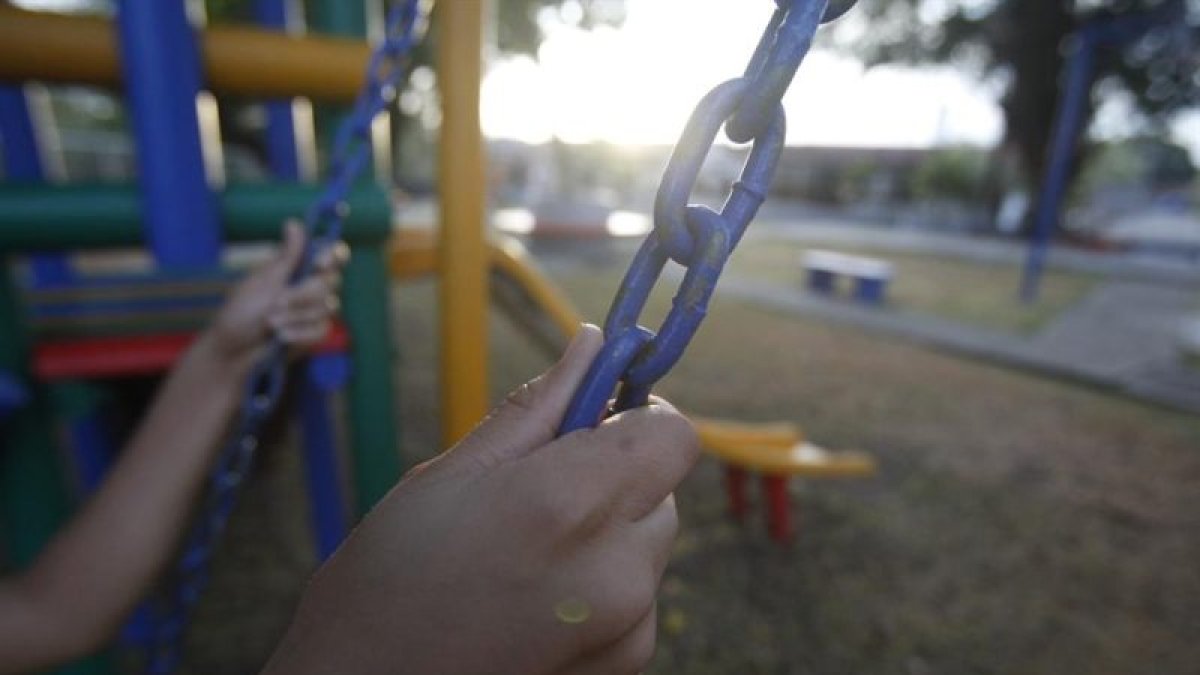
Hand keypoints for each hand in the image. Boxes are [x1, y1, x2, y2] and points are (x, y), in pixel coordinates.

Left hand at [207, 221, 348, 367]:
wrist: (233, 352)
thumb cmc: (241, 313)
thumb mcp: (263, 281)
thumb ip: (287, 257)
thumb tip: (294, 222)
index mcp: (298, 268)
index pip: (332, 255)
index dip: (333, 256)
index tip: (319, 265)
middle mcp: (310, 286)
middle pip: (331, 281)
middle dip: (302, 295)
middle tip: (275, 304)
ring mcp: (314, 311)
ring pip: (328, 307)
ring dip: (296, 316)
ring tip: (270, 323)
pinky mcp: (315, 333)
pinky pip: (322, 329)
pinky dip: (300, 333)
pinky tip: (281, 338)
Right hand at [262, 325, 699, 674]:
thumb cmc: (385, 584)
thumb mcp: (448, 477)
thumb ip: (535, 410)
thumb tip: (591, 347)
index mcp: (568, 504)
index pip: (673, 435)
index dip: (638, 417)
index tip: (594, 420)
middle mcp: (616, 569)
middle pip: (662, 489)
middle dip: (614, 475)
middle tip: (536, 492)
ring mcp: (627, 627)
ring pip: (649, 544)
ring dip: (608, 533)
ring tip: (525, 555)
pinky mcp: (625, 665)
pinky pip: (637, 597)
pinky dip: (602, 585)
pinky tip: (534, 599)